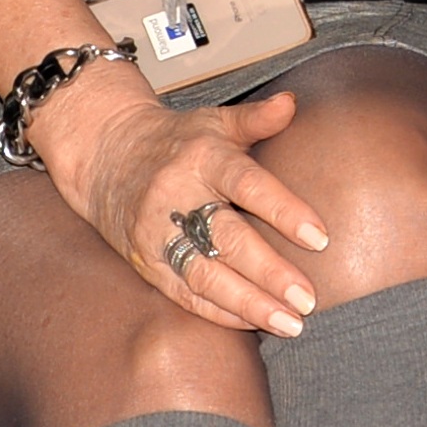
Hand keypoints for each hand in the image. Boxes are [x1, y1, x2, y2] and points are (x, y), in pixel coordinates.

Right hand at [30, 59, 330, 336]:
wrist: (105, 155)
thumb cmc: (178, 140)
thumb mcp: (215, 121)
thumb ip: (257, 118)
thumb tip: (292, 103)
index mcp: (203, 159)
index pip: (248, 185)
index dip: (284, 212)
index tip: (321, 239)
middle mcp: (177, 198)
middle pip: (227, 240)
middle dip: (270, 273)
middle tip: (309, 299)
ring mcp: (158, 234)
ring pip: (205, 277)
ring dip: (249, 304)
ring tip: (290, 323)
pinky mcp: (146, 262)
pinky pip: (184, 294)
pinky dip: (219, 312)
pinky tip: (254, 324)